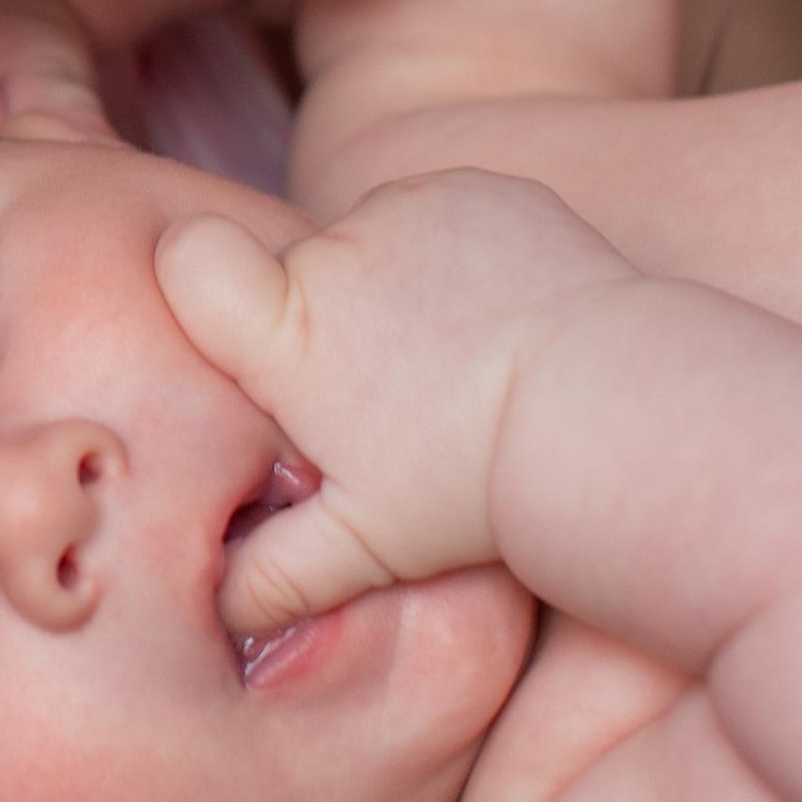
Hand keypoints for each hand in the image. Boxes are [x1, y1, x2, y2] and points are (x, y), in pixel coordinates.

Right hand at [156, 171, 635, 640]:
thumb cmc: (476, 492)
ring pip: (368, 238)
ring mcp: (411, 209)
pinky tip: (499, 319)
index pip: (187, 256)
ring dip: (391, 281)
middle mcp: (338, 252)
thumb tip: (222, 612)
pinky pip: (438, 213)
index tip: (246, 331)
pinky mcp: (478, 190)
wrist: (615, 417)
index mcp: (290, 332)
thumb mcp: (368, 552)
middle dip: (324, 315)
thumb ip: (275, 577)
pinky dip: (456, 254)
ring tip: (455, 359)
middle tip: (390, 390)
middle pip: (295, 266)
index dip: (198, 282)